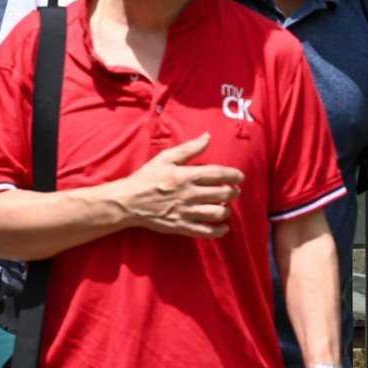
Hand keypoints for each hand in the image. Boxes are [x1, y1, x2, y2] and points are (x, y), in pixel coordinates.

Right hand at [113, 135, 241, 237]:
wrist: (128, 201)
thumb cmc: (146, 178)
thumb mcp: (165, 158)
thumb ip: (189, 148)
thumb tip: (207, 136)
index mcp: (186, 175)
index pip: (219, 174)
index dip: (234, 175)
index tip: (239, 176)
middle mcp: (189, 194)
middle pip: (223, 194)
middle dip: (233, 191)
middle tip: (232, 190)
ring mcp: (186, 212)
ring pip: (218, 213)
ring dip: (227, 209)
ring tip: (225, 205)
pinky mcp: (182, 226)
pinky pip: (208, 231)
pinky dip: (220, 229)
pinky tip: (222, 225)